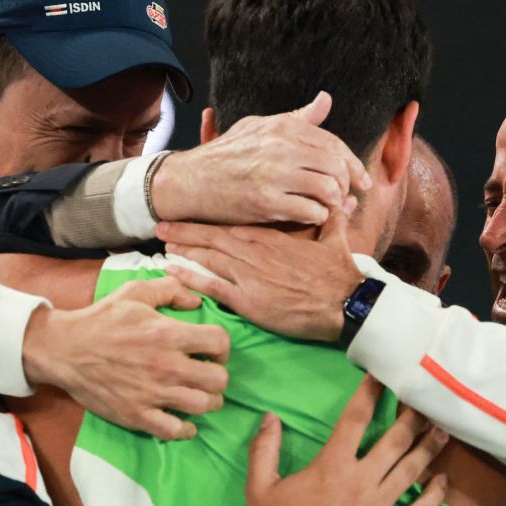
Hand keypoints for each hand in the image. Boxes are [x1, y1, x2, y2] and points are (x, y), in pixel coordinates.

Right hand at [22, 276, 230, 440]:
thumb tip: (197, 302)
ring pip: (203, 406)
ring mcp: (152, 394)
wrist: (65, 349)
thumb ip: (170, 290)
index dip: (222, 347)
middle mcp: (165, 366)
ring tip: (198, 395)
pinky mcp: (137, 415)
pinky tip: (182, 420)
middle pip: (219, 380)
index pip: (219, 342)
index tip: (213, 351)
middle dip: (218, 376)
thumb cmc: (101, 319)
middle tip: (207, 374)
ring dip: (206, 401)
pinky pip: (174, 430)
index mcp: (167, 334)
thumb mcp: (134, 292)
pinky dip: (184, 429)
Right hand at [151, 91, 370, 225]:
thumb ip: (297, 119)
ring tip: (326, 207)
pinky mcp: (265, 201)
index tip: (361, 180)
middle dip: (346, 185)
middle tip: (344, 197)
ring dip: (333, 202)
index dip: (353, 164)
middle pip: (335, 166)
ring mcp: (273, 174)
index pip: (333, 143)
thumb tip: (325, 100)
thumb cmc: (226, 155)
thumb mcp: (259, 128)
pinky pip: (310, 210)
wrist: (189, 181)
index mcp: (282, 127)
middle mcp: (281, 147)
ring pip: (328, 188)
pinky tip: (310, 216)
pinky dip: (317, 216)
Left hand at [156, 212, 363, 341]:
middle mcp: (253, 252)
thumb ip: (332, 219)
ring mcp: (248, 276)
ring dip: (183, 249)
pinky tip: (172, 272)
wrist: (345, 304)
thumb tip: (343, 201)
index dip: (206, 220)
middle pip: (211, 238)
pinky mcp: (248, 301)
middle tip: (160, 226)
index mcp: (270, 236)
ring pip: (207, 257)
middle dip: (184, 231)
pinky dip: (190, 278)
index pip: (230, 223)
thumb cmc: (339, 274)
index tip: (189, 214)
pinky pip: (212, 287)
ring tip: (162, 244)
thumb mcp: (336, 239)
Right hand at [247, 375, 447, 505]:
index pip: (356, 418)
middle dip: (413, 416)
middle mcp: (360, 481)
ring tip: (443, 430)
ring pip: (412, 471)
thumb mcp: (259, 486)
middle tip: (425, 400)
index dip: (372, 393)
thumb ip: (264, 448)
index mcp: (331, 465)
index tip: (384, 377)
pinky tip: (443, 480)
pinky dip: (434, 496)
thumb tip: (270, 417)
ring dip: (429, 448)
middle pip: (395, 440)